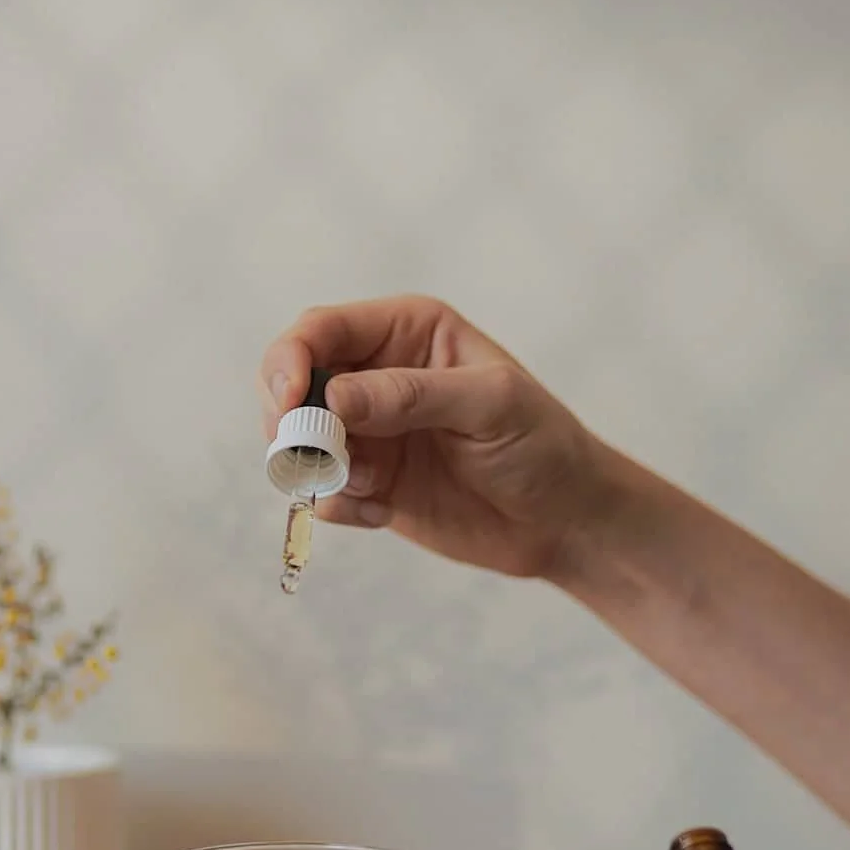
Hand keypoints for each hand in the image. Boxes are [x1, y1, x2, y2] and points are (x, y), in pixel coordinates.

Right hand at [259, 296, 613, 578]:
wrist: (563, 520)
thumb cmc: (540, 443)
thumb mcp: (489, 404)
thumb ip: (411, 395)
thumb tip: (332, 399)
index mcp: (405, 332)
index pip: (321, 329)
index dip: (290, 359)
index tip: (290, 402)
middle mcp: (375, 375)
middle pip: (289, 380)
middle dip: (287, 418)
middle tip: (307, 453)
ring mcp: (367, 432)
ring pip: (295, 440)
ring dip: (316, 467)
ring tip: (370, 486)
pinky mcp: (366, 484)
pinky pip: (321, 492)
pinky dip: (339, 505)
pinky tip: (385, 511)